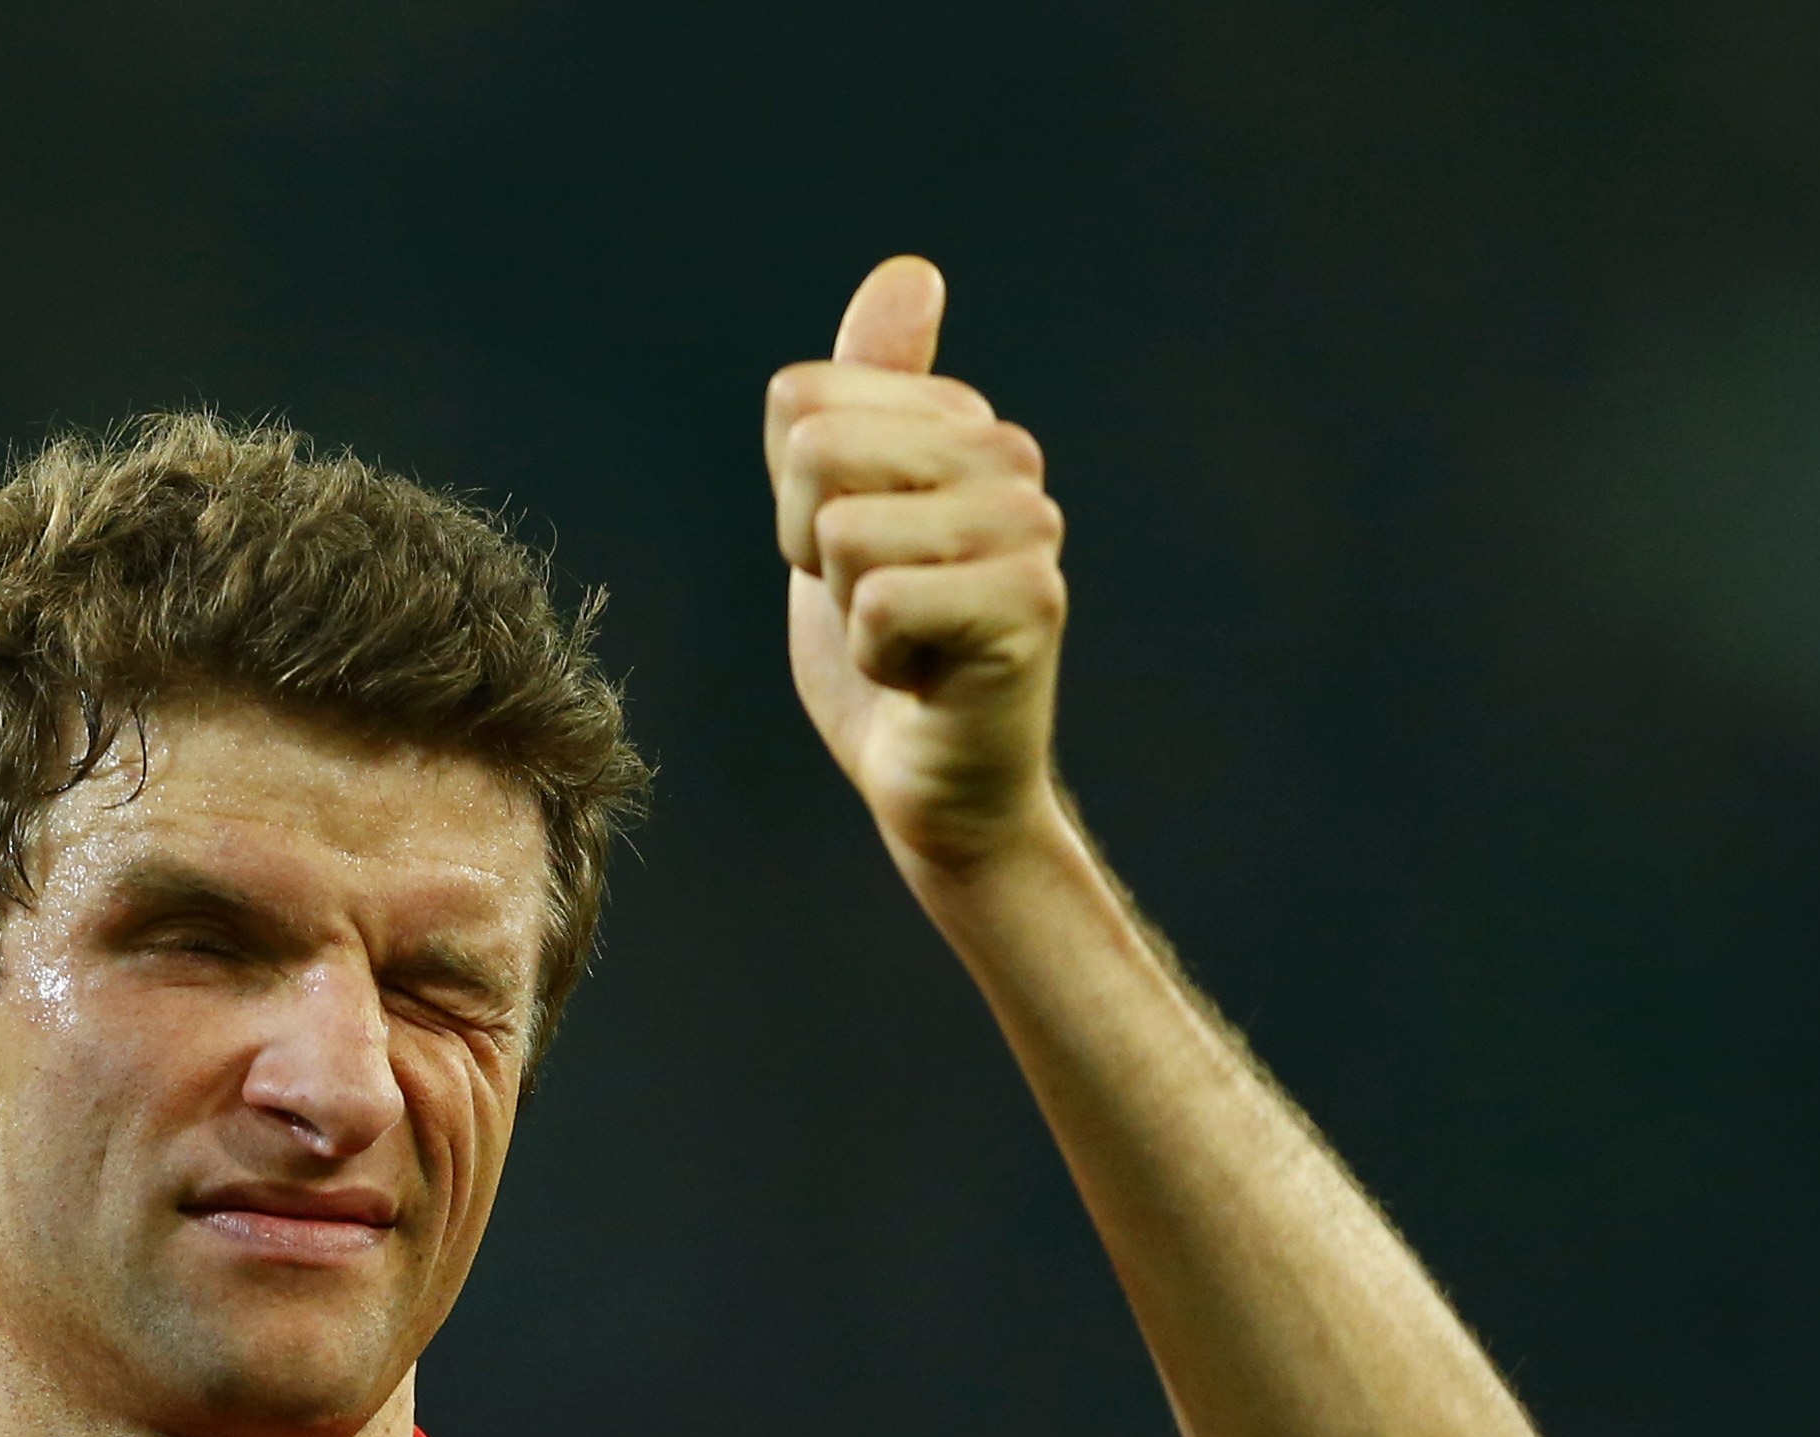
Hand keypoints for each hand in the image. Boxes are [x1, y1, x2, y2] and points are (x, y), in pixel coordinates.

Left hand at [767, 259, 1067, 873]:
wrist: (936, 782)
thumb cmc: (886, 653)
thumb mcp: (841, 509)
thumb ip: (862, 396)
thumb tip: (911, 270)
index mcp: (960, 422)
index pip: (798, 402)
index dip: (790, 498)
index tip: (847, 559)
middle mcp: (1010, 456)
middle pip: (816, 451)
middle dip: (811, 549)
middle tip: (871, 604)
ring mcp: (1029, 528)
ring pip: (844, 530)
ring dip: (845, 610)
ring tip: (906, 640)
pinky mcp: (1030, 605)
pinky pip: (879, 602)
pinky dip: (876, 658)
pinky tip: (926, 678)